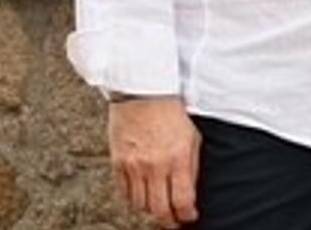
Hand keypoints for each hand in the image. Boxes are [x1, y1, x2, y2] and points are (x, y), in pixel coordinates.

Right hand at [108, 97, 201, 226]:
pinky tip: (141, 197)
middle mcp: (154, 165)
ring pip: (140, 205)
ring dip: (151, 211)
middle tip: (174, 221)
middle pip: (159, 209)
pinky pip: (124, 193)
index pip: (182, 200)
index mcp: (177, 158)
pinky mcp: (118, 163)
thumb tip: (191, 191)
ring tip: (159, 209)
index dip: (187, 215)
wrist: (142, 93)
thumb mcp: (192, 137)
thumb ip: (191, 166)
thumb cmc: (170, 112)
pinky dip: (133, 200)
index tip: (190, 216)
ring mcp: (134, 166)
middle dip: (169, 220)